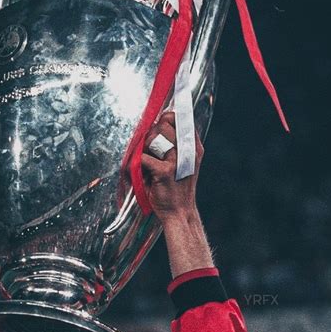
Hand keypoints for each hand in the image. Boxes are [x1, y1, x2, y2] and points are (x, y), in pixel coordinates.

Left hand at [141, 111, 203, 225]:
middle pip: (164, 124)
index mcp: (194, 147)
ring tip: (146, 160)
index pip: (180, 118)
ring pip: (153, 137)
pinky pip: (143, 157)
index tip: (158, 128)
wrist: (179, 213)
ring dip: (144, 147)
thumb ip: (177, 145)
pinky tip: (140, 172)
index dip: (165, 119)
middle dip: (151, 133)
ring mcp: (177, 160)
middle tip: (149, 149)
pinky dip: (136, 164)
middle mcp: (188, 150)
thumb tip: (156, 127)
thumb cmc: (177, 188)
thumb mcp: (183, 163)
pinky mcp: (164, 171)